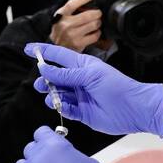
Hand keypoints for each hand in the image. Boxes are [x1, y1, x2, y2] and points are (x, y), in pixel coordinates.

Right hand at [25, 42, 162, 136]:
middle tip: (39, 83)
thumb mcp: (90, 76)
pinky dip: (60, 107)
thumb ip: (66, 75)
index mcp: (83, 66)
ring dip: (51, 94)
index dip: (43, 52)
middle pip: (55, 77)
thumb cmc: (117, 87)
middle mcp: (80, 80)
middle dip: (45, 79)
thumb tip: (44, 69)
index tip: (28, 49)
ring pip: (58, 94)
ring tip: (50, 96)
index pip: (58, 56)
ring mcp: (80, 96)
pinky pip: (65, 109)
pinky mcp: (82, 112)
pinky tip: (58, 105)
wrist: (134, 109)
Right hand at [49, 0, 101, 50]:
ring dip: (98, 22)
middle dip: (96, 13)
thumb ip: (71, 4)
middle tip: (98, 13)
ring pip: (93, 25)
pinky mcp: (79, 43)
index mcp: (61, 15)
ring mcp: (72, 35)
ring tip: (96, 22)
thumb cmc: (60, 30)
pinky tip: (94, 32)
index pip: (72, 4)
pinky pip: (94, 36)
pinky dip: (97, 33)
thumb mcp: (61, 16)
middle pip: (87, 15)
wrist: (55, 48)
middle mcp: (66, 25)